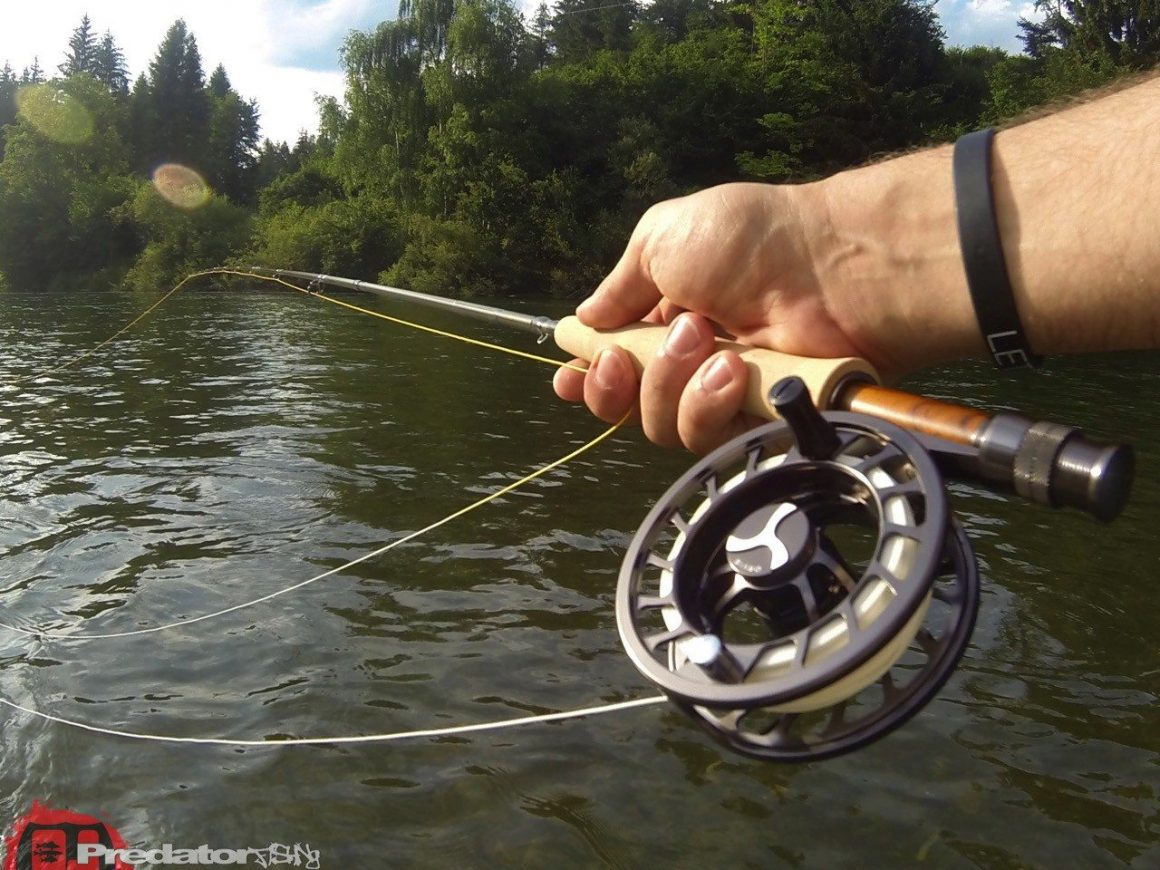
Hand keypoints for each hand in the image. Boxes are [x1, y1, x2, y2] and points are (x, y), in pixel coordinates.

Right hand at [553, 182, 873, 452]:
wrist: (827, 266)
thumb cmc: (747, 239)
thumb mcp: (662, 238)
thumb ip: (618, 287)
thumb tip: (585, 320)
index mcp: (666, 314)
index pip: (616, 361)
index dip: (590, 378)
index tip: (569, 382)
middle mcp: (691, 360)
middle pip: (630, 405)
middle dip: (617, 384)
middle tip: (628, 358)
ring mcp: (724, 392)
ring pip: (663, 426)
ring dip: (670, 386)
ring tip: (704, 341)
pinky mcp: (757, 420)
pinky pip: (710, 438)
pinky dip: (710, 405)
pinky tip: (730, 372)